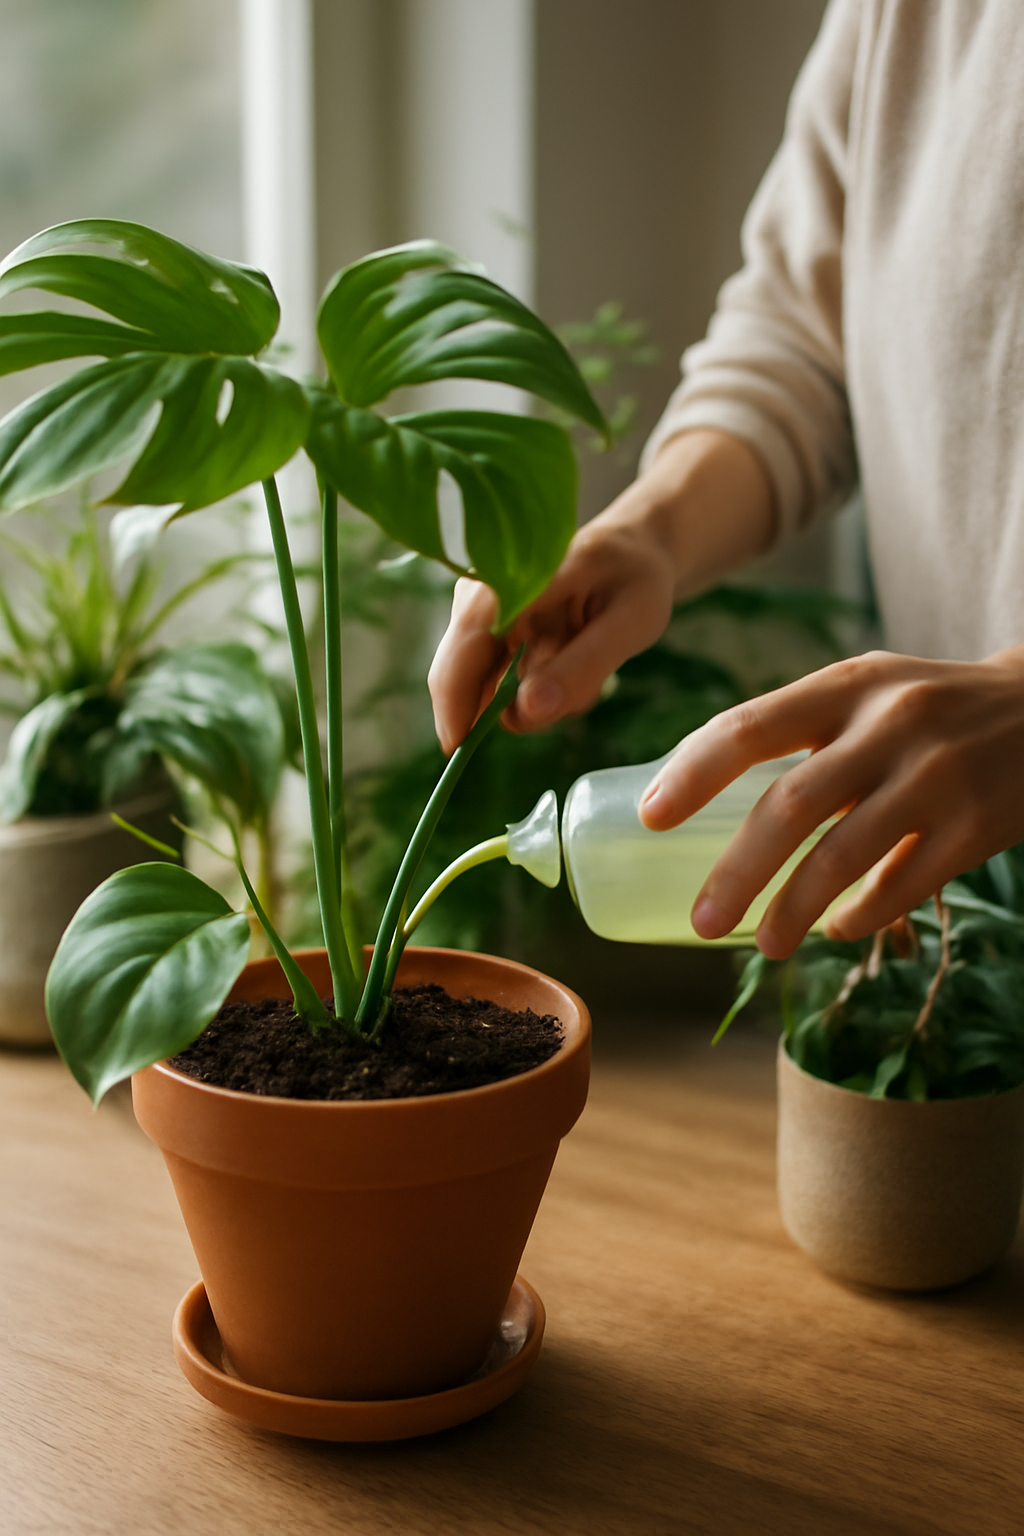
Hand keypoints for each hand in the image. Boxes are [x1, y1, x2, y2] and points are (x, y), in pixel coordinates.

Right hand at [428, 522, 675, 753]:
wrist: (631, 551)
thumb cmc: (636, 577)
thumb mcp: (632, 622)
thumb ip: (583, 666)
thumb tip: (525, 711)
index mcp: (516, 574)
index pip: (468, 644)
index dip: (454, 701)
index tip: (458, 748)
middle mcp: (482, 587)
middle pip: (463, 671)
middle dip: (514, 704)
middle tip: (575, 697)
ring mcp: (478, 607)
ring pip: (483, 683)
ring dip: (532, 697)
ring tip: (587, 671)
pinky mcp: (484, 626)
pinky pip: (495, 679)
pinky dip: (532, 689)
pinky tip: (569, 668)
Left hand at [639, 647, 1023, 955]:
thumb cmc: (929, 707)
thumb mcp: (868, 689)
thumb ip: (799, 728)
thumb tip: (695, 789)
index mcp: (847, 685)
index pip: (750, 726)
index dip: (692, 773)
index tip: (651, 818)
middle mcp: (889, 725)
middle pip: (791, 805)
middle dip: (737, 871)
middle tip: (702, 922)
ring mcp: (936, 777)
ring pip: (844, 856)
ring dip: (794, 909)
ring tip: (763, 944)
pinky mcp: (976, 827)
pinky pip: (903, 886)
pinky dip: (861, 916)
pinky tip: (836, 929)